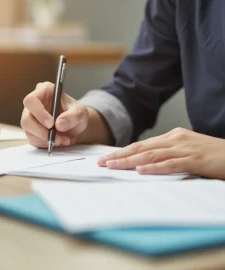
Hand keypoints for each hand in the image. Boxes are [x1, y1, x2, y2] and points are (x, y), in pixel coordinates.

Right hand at [21, 82, 88, 147]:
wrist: (76, 126)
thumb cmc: (76, 114)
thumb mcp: (81, 113)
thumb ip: (72, 116)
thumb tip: (59, 124)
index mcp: (44, 91)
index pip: (31, 100)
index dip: (39, 113)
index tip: (51, 124)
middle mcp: (34, 104)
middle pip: (26, 119)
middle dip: (41, 131)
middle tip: (57, 138)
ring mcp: (30, 118)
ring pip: (28, 131)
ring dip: (46, 139)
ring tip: (63, 140)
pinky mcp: (31, 131)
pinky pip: (33, 140)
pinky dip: (46, 144)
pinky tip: (58, 141)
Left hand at [98, 128, 224, 178]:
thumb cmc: (210, 154)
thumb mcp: (184, 150)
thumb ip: (166, 155)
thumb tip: (144, 164)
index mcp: (171, 137)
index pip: (141, 145)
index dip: (122, 152)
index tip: (107, 159)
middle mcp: (174, 140)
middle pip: (141, 148)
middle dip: (119, 156)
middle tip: (101, 163)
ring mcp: (184, 148)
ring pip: (151, 155)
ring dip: (130, 161)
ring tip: (112, 166)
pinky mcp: (195, 160)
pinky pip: (171, 164)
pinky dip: (154, 168)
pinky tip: (140, 171)